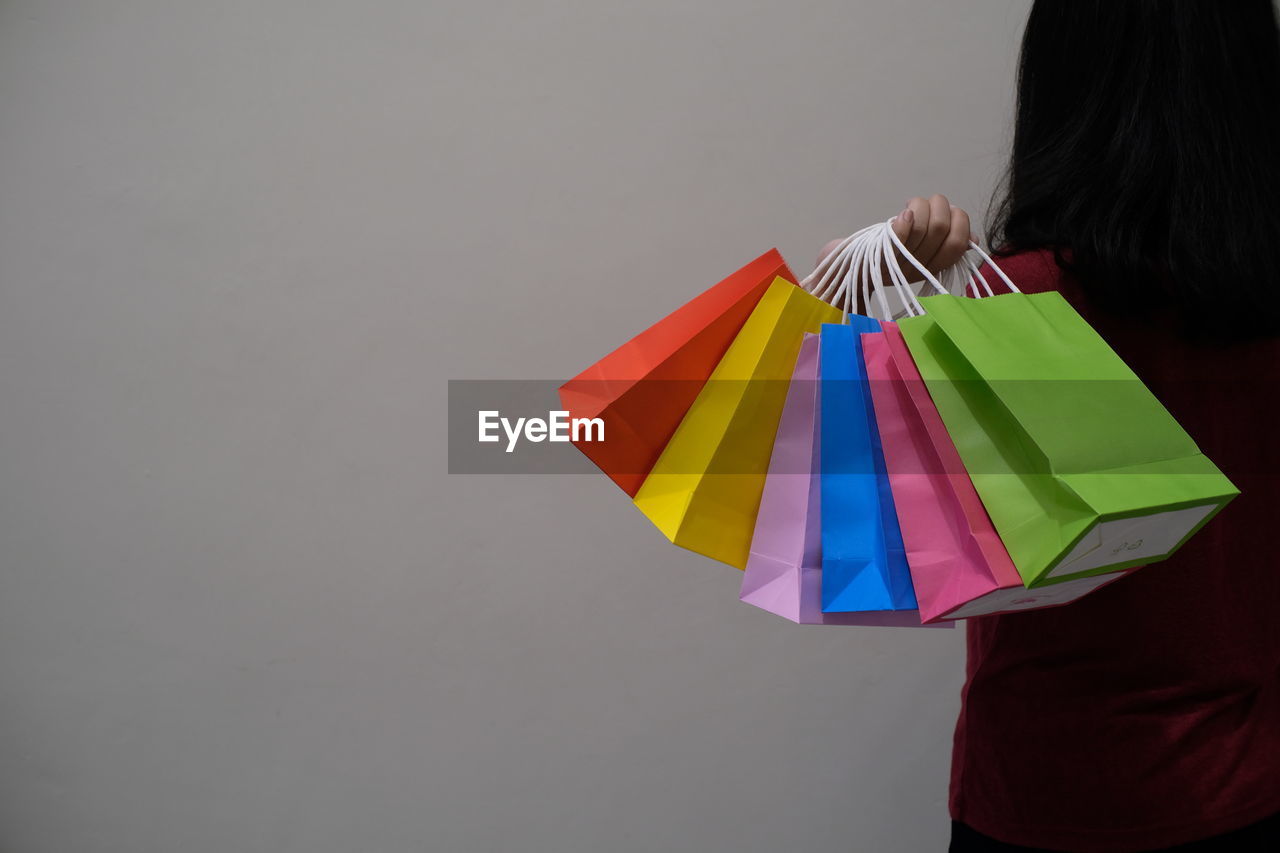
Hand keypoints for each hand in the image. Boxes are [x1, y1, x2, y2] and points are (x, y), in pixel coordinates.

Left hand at [816, 194, 974, 283]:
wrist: (840, 271)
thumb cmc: (878, 256)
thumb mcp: (914, 253)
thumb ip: (940, 245)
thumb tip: (973, 240)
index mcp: (929, 269)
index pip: (960, 244)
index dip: (960, 221)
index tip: (947, 212)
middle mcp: (916, 269)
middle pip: (942, 229)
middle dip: (937, 206)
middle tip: (921, 205)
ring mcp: (897, 264)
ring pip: (926, 226)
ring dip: (920, 206)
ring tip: (909, 207)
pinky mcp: (876, 257)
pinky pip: (899, 238)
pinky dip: (907, 221)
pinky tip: (905, 213)